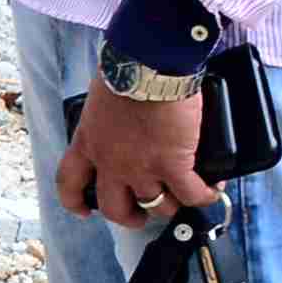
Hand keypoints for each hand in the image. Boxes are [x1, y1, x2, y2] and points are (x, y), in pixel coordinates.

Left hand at [53, 82, 213, 229]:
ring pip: (157, 206)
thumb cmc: (125, 72)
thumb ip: (105, 121)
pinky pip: (192, 194)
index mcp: (88, 143)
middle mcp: (111, 162)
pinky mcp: (174, 165)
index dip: (76, 202)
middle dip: (129, 217)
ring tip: (182, 196)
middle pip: (114, 207)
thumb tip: (119, 124)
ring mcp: (142, 167)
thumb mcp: (100, 102)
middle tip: (140, 215)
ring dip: (171, 204)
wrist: (148, 65)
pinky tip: (212, 188)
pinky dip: (204, 195)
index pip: (70, 183)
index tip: (85, 211)